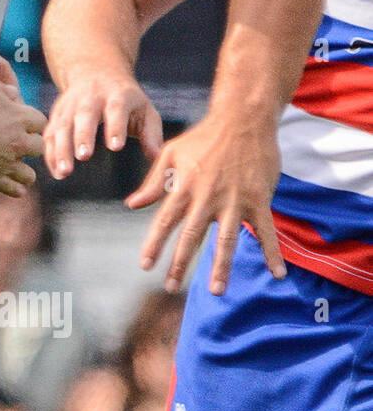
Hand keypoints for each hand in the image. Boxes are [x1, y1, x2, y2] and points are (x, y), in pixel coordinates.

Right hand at [0, 70, 45, 196]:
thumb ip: (2, 88)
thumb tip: (13, 93)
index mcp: (19, 117)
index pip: (40, 122)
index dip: (32, 122)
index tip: (23, 123)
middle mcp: (18, 142)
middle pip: (38, 147)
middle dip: (30, 145)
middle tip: (17, 144)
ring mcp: (6, 164)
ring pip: (29, 174)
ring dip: (24, 170)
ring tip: (15, 167)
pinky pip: (14, 190)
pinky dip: (14, 188)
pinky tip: (9, 184)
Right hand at [44, 69, 161, 179]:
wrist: (96, 71)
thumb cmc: (126, 99)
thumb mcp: (144, 109)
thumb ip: (151, 134)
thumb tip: (157, 157)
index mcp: (117, 94)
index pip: (116, 109)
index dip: (115, 127)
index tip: (116, 147)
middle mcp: (91, 97)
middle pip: (84, 115)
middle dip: (82, 135)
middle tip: (84, 156)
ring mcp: (70, 104)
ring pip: (62, 125)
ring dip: (61, 148)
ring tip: (64, 172)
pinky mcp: (57, 114)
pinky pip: (50, 133)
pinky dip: (51, 153)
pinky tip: (56, 172)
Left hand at [126, 108, 284, 294]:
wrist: (243, 120)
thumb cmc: (203, 136)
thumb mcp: (170, 154)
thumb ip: (153, 182)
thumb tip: (133, 205)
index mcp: (183, 188)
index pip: (164, 222)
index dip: (154, 245)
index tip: (145, 265)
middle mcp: (207, 198)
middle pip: (190, 237)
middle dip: (179, 264)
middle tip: (170, 287)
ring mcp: (234, 201)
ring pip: (227, 240)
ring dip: (221, 267)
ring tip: (216, 291)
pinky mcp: (258, 200)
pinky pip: (266, 231)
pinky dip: (272, 252)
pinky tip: (278, 273)